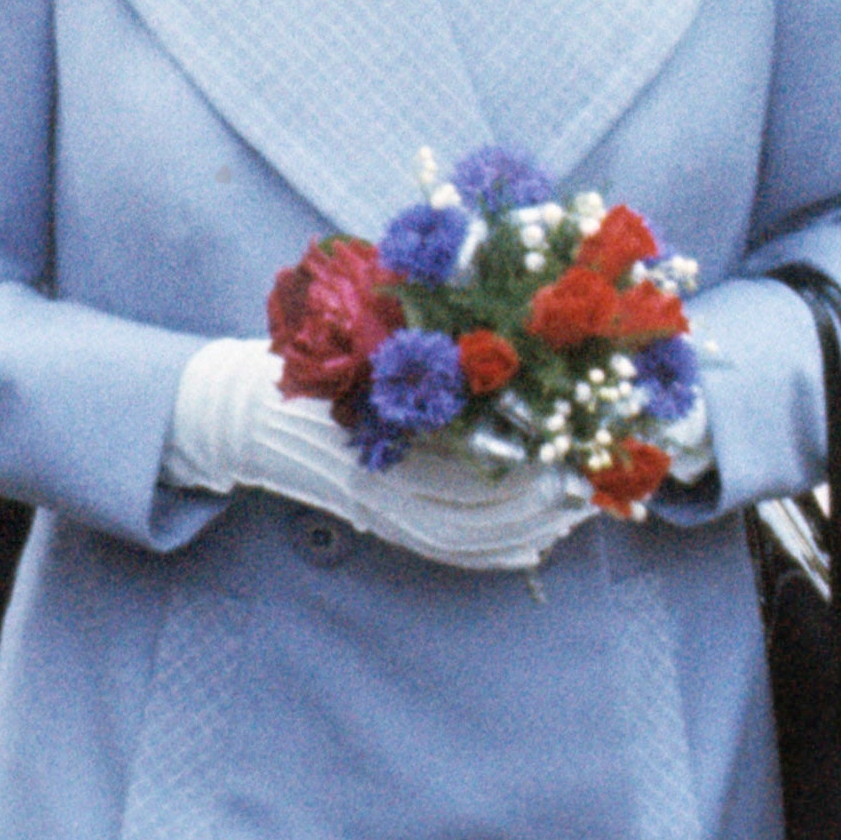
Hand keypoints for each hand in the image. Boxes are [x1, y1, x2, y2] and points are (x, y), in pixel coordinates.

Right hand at [169, 339, 590, 572]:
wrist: (250, 411)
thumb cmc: (318, 356)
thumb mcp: (373, 331)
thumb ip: (429, 321)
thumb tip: (509, 287)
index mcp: (384, 427)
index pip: (475, 453)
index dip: (532, 453)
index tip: (578, 442)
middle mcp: (383, 478)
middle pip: (480, 504)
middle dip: (542, 498)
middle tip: (590, 484)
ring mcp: (380, 507)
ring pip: (468, 535)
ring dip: (528, 528)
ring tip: (574, 513)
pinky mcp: (381, 523)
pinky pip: (447, 551)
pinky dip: (495, 552)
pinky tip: (534, 544)